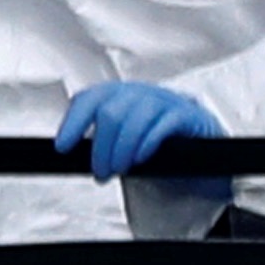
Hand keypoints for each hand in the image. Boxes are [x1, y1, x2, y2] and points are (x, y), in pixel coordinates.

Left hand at [56, 80, 228, 187]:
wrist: (201, 153)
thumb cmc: (159, 146)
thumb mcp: (124, 140)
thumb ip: (101, 140)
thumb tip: (71, 153)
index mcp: (121, 95)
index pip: (90, 98)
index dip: (73, 122)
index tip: (63, 146)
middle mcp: (142, 93)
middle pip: (110, 111)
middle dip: (100, 147)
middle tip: (100, 171)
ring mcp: (167, 101)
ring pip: (135, 116)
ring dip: (121, 149)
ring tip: (118, 169)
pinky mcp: (190, 115)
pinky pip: (166, 123)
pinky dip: (148, 142)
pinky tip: (141, 157)